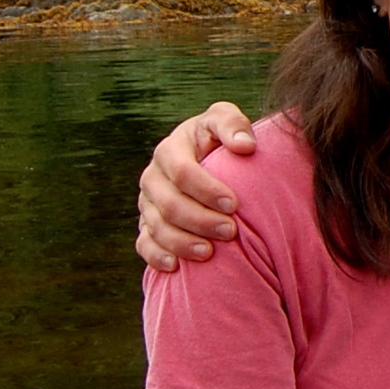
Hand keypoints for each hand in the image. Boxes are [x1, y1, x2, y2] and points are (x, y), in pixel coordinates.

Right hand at [136, 103, 258, 270]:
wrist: (210, 161)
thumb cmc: (221, 140)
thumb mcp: (226, 122)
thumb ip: (234, 125)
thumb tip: (245, 146)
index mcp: (170, 150)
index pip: (181, 172)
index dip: (206, 189)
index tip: (234, 204)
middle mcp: (153, 178)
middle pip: (169, 204)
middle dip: (199, 220)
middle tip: (230, 232)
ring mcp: (147, 204)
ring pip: (156, 227)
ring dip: (182, 242)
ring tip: (209, 253)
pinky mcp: (147, 225)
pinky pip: (144, 244)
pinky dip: (157, 256)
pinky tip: (176, 266)